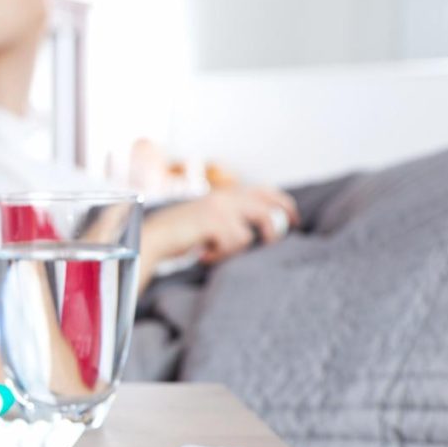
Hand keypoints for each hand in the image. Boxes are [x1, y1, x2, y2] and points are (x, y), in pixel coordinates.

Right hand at [142, 186, 299, 264]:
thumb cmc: (179, 234)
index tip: (294, 219)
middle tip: (276, 241)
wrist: (153, 237)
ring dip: (234, 248)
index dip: (283, 204)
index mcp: (225, 194)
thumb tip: (259, 230)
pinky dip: (219, 254)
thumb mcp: (208, 219)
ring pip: (248, 233)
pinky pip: (233, 243)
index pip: (264, 191)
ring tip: (215, 252)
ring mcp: (219, 208)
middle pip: (266, 208)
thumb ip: (231, 218)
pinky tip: (203, 254)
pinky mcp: (214, 222)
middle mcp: (225, 197)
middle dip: (276, 227)